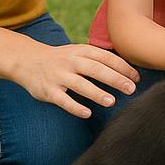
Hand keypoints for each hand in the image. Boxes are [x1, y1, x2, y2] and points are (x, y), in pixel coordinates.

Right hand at [14, 42, 138, 118]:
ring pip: (80, 84)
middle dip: (115, 79)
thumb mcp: (79, 52)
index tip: (137, 78)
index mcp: (82, 51)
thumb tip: (127, 70)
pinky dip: (75, 106)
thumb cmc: (62, 59)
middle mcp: (71, 61)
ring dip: (96, 93)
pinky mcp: (48, 90)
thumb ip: (99, 59)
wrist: (28, 60)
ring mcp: (59, 76)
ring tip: (112, 102)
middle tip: (131, 89)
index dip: (123, 67)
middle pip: (96, 69)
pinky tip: (87, 114)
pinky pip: (62, 99)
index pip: (106, 57)